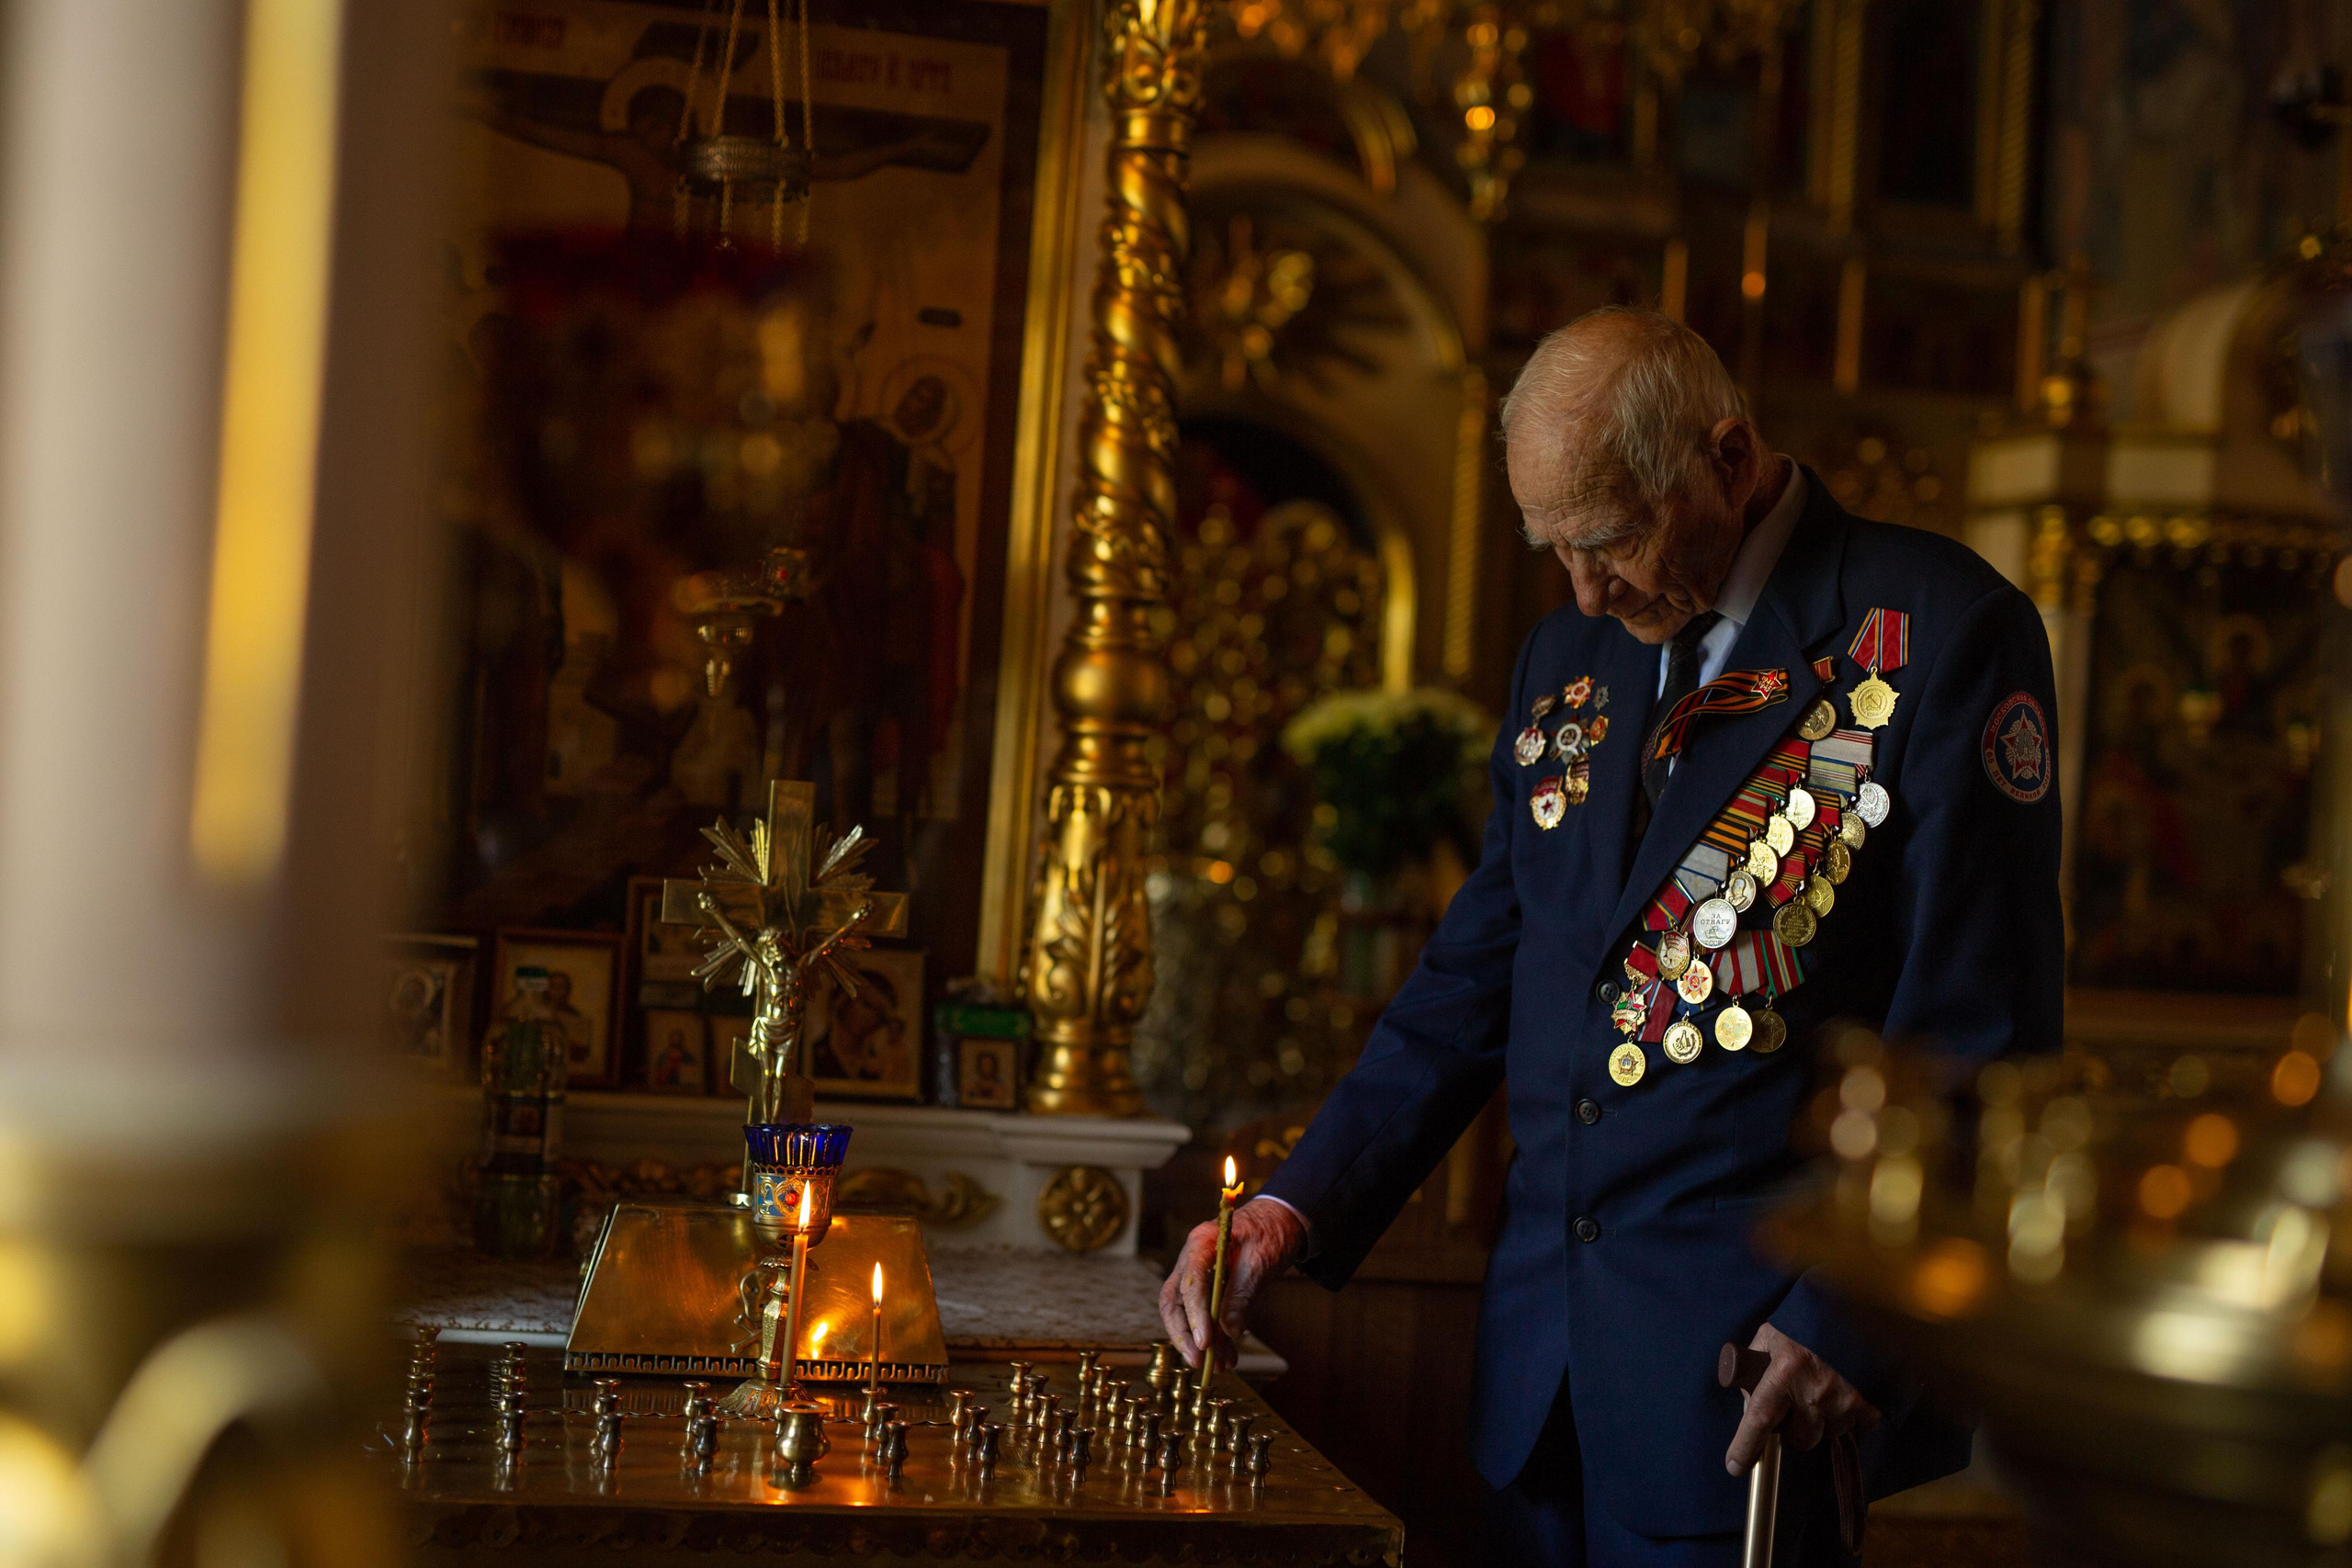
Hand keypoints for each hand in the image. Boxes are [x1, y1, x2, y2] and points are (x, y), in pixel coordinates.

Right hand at [1158, 1197, 1306, 1370]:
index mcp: (1201, 1243)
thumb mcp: (1261, 1260)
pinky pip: (1205, 1315)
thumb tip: (1229, 1330)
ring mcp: (1198, 1274)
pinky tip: (1227, 1355)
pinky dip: (1214, 1337)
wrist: (1282, 1220)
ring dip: (1199, 1342)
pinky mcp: (1210, 1288)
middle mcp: (1192, 1259)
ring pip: (1185, 1313)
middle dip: (1184, 1334)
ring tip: (1218, 1366)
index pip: (1190, 1283)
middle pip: (1174, 1301)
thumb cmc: (1271, 1231)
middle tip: (1199, 1360)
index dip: (1195, 1315)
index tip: (1205, 1342)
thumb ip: (1242, 1293)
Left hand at [1725, 1322, 1879, 1475]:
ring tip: (1823, 1389)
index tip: (1735, 1466)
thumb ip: (1754, 1367)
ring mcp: (1844, 1402)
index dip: (1745, 1446)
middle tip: (1795, 1402)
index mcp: (1784, 1373)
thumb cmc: (1806, 1323)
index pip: (1759, 1419)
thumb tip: (1748, 1405)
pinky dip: (1847, 1417)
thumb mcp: (1770, 1336)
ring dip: (1821, 1421)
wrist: (1858, 1309)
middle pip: (1797, 1439)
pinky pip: (1854, 1428)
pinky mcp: (1870, 1407)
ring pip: (1826, 1435)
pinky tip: (1844, 1393)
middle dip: (1793, 1427)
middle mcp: (1813, 1393)